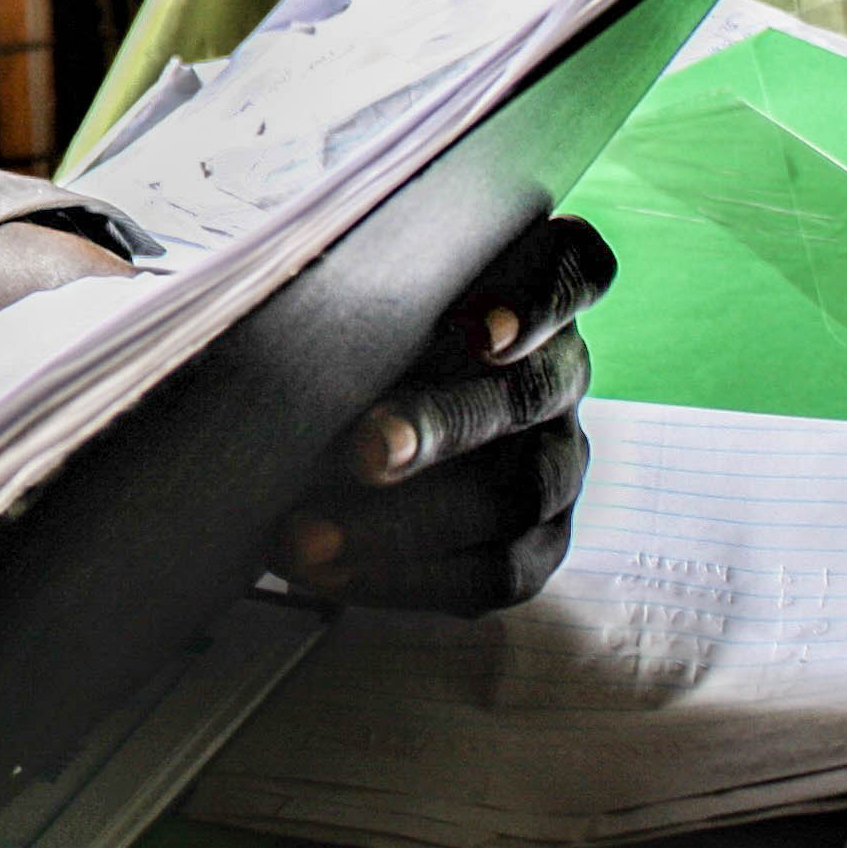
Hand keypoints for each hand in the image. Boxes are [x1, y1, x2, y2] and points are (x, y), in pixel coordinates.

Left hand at [274, 214, 610, 614]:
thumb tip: (276, 321)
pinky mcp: (539, 542)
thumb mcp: (361, 300)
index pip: (570, 269)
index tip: (478, 326)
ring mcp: (558, 461)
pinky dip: (409, 579)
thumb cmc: (358, 339)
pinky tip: (335, 575)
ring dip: (409, 521)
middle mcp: (560, 372)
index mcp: (536, 290)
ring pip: (513, 494)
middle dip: (444, 425)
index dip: (534, 297)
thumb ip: (353, 298)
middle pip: (526, 394)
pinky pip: (494, 572)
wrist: (364, 432)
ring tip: (312, 536)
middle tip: (365, 451)